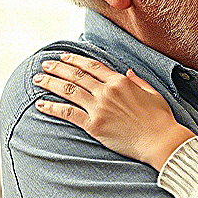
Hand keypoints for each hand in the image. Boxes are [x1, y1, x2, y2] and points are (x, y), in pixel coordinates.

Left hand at [33, 53, 194, 169]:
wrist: (160, 140)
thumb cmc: (160, 119)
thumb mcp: (152, 93)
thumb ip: (138, 81)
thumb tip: (129, 72)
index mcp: (121, 81)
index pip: (92, 66)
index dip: (75, 59)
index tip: (64, 56)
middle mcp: (107, 91)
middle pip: (76, 75)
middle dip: (57, 68)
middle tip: (44, 65)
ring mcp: (99, 107)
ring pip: (68, 90)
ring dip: (50, 83)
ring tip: (37, 80)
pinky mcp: (94, 125)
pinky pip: (68, 113)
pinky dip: (52, 107)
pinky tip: (41, 104)